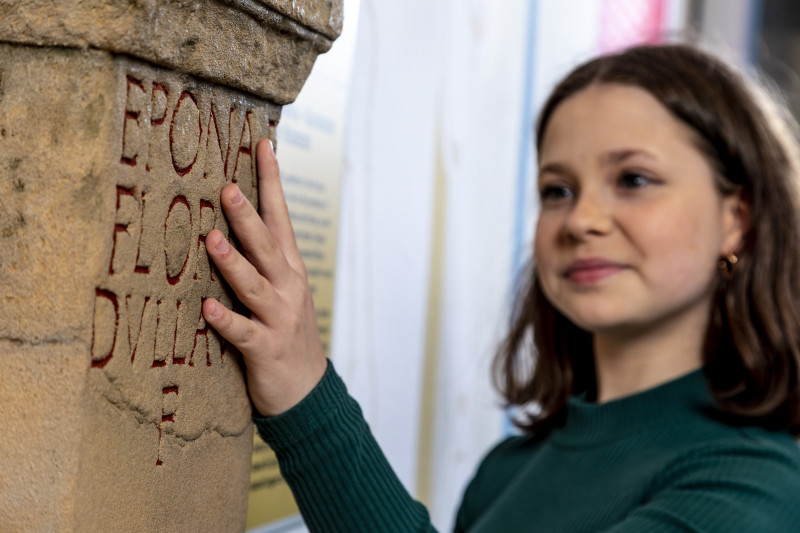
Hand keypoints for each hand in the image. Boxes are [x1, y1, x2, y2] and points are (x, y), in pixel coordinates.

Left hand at [202, 138, 326, 416]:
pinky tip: (206, 309)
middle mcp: (289, 288)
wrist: (307, 391)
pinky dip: (226, 320)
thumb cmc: (285, 334)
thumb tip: (231, 219)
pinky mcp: (266, 350)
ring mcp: (279, 318)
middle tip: (227, 188)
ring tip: (212, 239)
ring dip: (234, 262)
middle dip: (250, 216)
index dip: (272, 181)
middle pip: (268, 246)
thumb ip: (262, 259)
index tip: (262, 144)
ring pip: (255, 285)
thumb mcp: (282, 291)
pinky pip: (243, 333)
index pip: (281, 217)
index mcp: (291, 269)